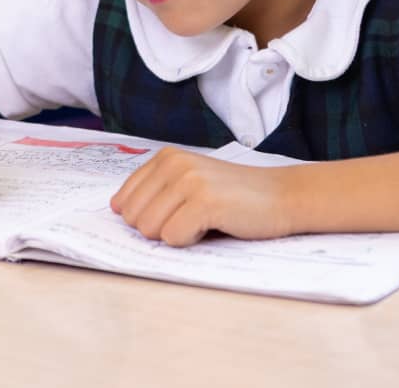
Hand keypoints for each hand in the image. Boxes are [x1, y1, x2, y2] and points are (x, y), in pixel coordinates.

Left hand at [110, 148, 294, 245]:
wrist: (283, 195)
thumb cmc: (235, 196)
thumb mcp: (189, 182)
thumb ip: (155, 191)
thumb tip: (116, 208)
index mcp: (165, 157)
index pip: (124, 200)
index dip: (146, 218)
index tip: (176, 214)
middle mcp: (173, 164)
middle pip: (134, 218)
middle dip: (160, 228)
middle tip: (194, 218)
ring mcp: (188, 181)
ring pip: (149, 230)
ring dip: (177, 234)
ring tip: (205, 220)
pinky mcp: (204, 202)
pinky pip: (172, 239)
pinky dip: (191, 241)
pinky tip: (214, 225)